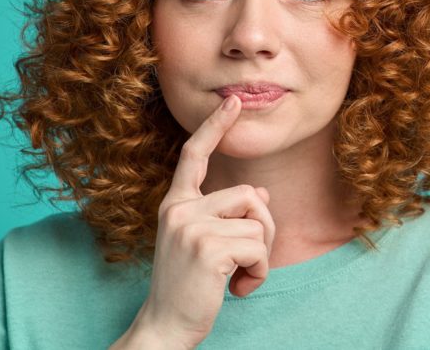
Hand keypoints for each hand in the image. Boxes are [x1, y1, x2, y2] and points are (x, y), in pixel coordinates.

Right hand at [123, 94, 275, 348]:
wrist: (165, 327)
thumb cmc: (189, 287)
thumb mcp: (206, 244)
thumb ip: (228, 216)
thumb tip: (261, 195)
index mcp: (176, 205)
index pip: (194, 156)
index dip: (215, 127)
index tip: (234, 101)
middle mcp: (179, 210)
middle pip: (250, 195)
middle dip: (263, 229)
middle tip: (248, 261)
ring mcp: (191, 227)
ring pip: (258, 222)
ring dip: (261, 254)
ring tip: (239, 277)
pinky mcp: (207, 248)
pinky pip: (259, 247)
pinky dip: (259, 272)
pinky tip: (237, 290)